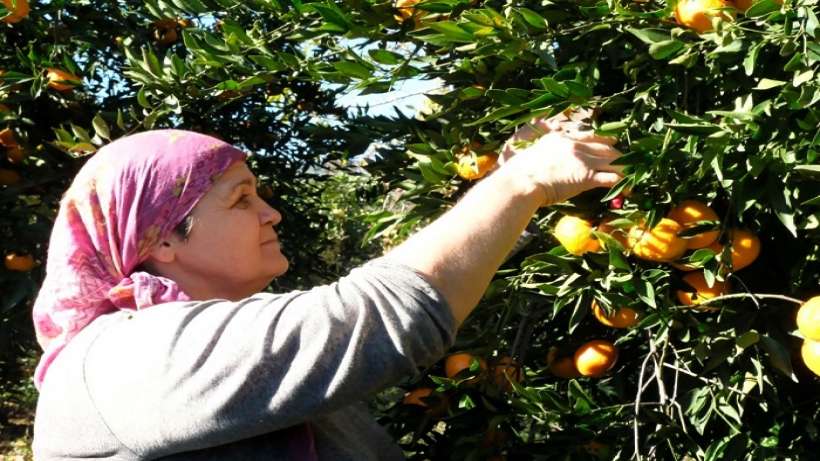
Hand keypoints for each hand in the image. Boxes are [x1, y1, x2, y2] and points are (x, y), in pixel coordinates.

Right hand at [496, 112, 623, 206]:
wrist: (521, 181)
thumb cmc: (519, 172)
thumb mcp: (532, 152)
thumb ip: (544, 149)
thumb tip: (547, 153)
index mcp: (562, 138)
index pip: (591, 135)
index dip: (605, 140)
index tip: (614, 142)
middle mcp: (575, 146)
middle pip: (606, 147)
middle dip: (619, 156)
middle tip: (628, 164)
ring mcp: (582, 160)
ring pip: (613, 161)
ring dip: (625, 169)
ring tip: (632, 177)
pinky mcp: (586, 177)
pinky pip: (611, 177)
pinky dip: (621, 183)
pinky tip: (626, 188)